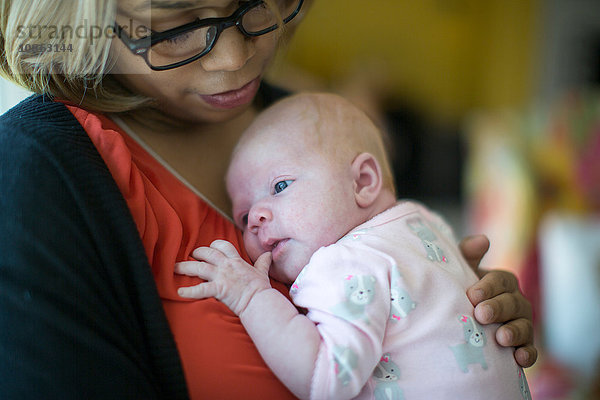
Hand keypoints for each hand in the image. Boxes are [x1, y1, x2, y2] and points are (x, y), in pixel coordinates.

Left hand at [175, 240, 272, 315]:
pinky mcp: (219, 289)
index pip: (223, 246)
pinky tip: (180, 291)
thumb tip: (268, 254)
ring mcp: (222, 277)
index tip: (209, 248)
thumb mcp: (262, 272)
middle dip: (196, 253)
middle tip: (189, 257)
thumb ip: (263, 262)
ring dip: (185, 267)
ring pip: (199, 267)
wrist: (260, 301)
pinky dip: (189, 291)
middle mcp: (227, 266)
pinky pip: (201, 289)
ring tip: (174, 268)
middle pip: (207, 253)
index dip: (214, 245)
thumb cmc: (261, 288)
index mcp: (236, 261)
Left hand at [460, 235, 536, 367]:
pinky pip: (530, 351)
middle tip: (481, 315)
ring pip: (524, 326)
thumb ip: (467, 254)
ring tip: (501, 338)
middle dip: (498, 309)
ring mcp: (521, 324)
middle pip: (512, 303)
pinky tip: (518, 358)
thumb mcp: (460, 272)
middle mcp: (515, 302)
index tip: (472, 295)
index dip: (488, 287)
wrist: (458, 323)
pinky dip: (527, 354)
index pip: (500, 280)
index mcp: (501, 282)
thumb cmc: (460, 291)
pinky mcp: (522, 347)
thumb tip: (483, 240)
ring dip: (514, 332)